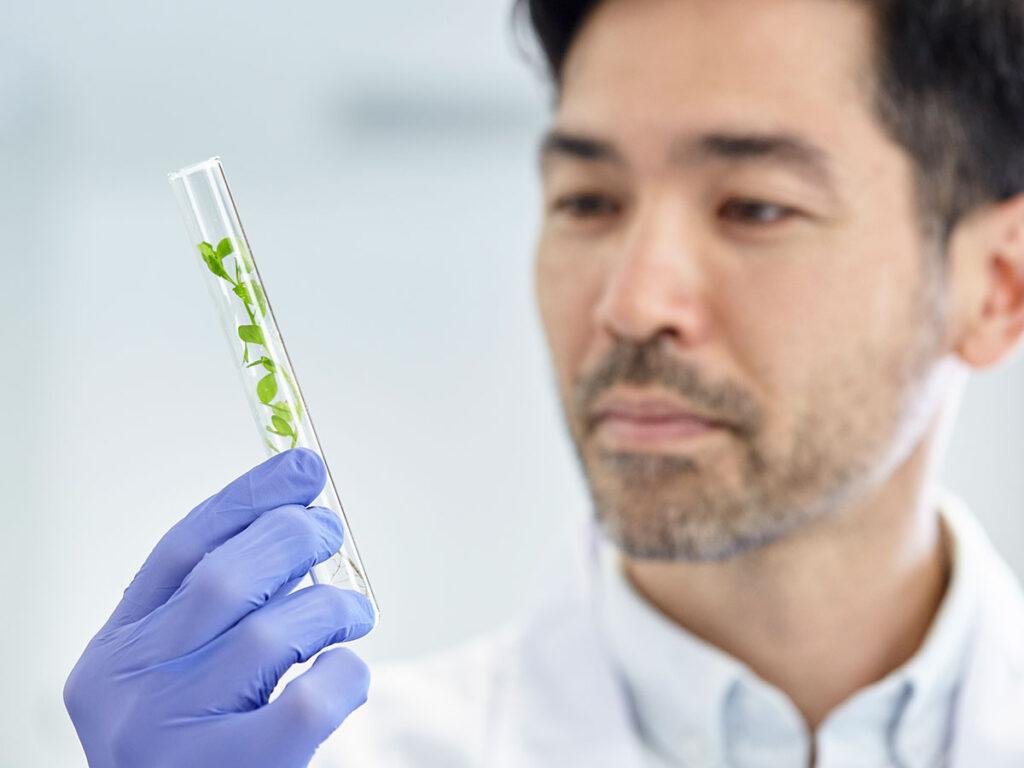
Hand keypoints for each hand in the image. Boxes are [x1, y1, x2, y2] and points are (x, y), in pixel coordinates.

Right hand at [64, 447, 374, 767]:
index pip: (183, 547)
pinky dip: (345, 674)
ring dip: (332, 607)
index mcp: (116, 651)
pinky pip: (309, 701)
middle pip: (224, 577)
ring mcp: (174, 735)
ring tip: (353, 613)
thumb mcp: (174, 673)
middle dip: (293, 538)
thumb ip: (213, 609)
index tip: (303, 466)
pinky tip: (345, 674)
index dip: (250, 497)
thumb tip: (299, 522)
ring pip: (272, 633)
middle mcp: (131, 689)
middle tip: (330, 533)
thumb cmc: (197, 748)